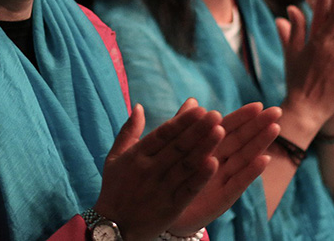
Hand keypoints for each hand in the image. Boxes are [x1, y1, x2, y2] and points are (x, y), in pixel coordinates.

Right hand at [94, 100, 222, 240]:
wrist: (113, 227)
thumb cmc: (115, 189)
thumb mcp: (115, 157)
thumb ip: (128, 131)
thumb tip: (139, 106)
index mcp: (137, 156)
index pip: (163, 134)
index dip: (181, 121)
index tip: (199, 108)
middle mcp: (149, 170)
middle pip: (177, 147)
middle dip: (198, 130)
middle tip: (216, 115)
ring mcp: (161, 189)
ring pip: (186, 166)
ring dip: (204, 148)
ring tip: (220, 132)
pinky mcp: (171, 207)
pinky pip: (188, 190)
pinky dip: (201, 177)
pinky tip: (215, 164)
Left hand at [167, 103, 281, 236]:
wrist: (161, 210)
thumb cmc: (170, 176)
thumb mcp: (174, 148)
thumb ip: (183, 125)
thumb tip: (192, 100)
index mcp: (208, 147)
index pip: (227, 128)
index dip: (242, 117)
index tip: (259, 104)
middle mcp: (219, 162)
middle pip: (241, 141)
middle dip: (258, 126)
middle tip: (277, 111)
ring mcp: (223, 180)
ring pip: (244, 158)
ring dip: (260, 144)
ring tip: (274, 128)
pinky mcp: (222, 199)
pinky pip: (237, 183)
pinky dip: (251, 172)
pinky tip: (265, 159)